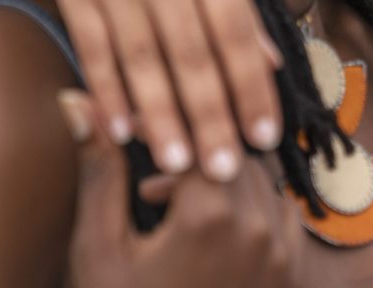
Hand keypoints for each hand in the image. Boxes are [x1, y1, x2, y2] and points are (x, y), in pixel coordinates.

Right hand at [32, 0, 281, 180]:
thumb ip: (240, 1)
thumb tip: (274, 62)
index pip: (237, 33)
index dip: (253, 86)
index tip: (267, 136)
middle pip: (192, 54)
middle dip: (211, 116)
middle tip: (225, 171)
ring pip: (143, 60)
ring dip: (162, 116)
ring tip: (179, 165)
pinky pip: (94, 47)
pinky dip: (107, 91)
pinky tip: (121, 130)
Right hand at [59, 90, 305, 287]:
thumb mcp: (100, 250)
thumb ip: (99, 172)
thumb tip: (78, 101)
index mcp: (213, 214)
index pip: (202, 136)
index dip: (168, 141)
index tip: (141, 163)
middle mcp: (260, 225)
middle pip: (237, 155)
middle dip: (197, 162)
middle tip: (154, 195)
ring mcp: (283, 251)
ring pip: (264, 182)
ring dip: (226, 185)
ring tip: (176, 220)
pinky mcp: (294, 273)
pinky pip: (283, 215)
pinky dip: (254, 211)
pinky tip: (214, 240)